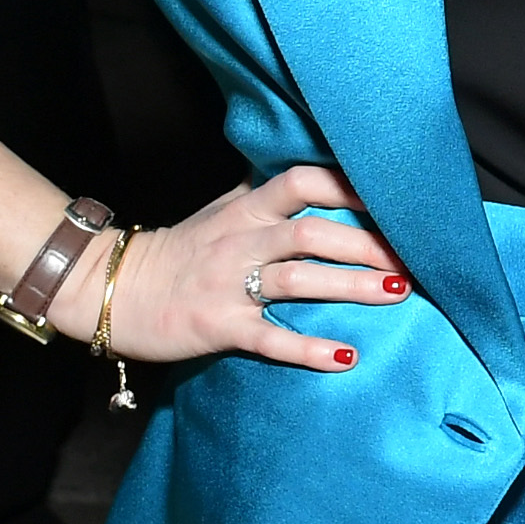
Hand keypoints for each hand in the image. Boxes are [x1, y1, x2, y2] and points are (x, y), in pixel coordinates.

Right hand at [50, 164, 409, 372]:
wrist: (110, 289)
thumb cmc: (177, 251)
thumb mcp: (220, 211)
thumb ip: (261, 191)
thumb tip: (308, 166)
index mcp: (245, 210)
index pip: (301, 181)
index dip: (348, 185)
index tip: (394, 195)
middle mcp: (240, 241)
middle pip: (311, 232)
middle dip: (366, 243)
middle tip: (415, 257)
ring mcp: (228, 284)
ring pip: (298, 280)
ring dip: (351, 287)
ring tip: (397, 294)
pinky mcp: (216, 326)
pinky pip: (269, 338)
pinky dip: (308, 349)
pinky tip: (346, 357)